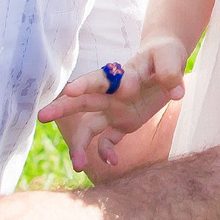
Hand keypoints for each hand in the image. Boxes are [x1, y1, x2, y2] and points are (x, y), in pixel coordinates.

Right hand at [40, 38, 186, 172]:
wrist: (166, 61)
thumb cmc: (165, 55)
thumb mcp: (170, 57)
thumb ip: (170, 72)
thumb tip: (176, 91)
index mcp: (120, 73)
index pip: (99, 79)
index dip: (84, 84)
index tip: (70, 91)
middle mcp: (111, 93)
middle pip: (82, 101)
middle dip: (62, 109)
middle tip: (42, 117)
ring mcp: (114, 109)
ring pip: (90, 127)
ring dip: (80, 144)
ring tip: (77, 165)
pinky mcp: (122, 123)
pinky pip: (109, 140)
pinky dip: (107, 151)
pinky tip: (112, 163)